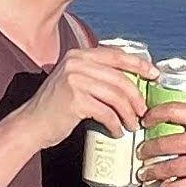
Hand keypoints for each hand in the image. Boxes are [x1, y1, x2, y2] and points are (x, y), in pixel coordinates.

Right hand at [29, 43, 149, 143]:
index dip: (139, 64)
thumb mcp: (74, 81)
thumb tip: (131, 81)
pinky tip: (117, 131)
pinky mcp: (75, 100)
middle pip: (120, 78)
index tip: (154, 74)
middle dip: (137, 97)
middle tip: (144, 112)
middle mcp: (76, 63)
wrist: (31, 124)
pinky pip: (106, 112)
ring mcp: (74, 80)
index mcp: (78, 54)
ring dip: (129, 113)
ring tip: (132, 125)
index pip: (116, 55)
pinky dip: (115, 124)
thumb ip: (96, 75)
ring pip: (116, 96)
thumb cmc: (56, 107)